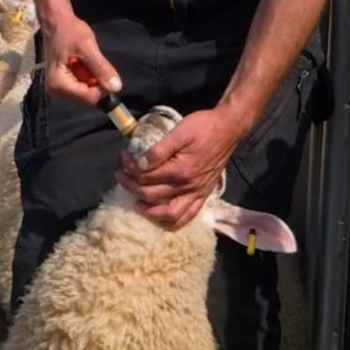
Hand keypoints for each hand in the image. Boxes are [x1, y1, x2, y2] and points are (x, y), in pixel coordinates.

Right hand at [41, 14, 121, 105]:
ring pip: (86, 94)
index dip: (102, 86)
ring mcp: (57, 89)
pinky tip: (81, 64)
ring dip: (91, 79)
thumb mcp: (87, 47)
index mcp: (58, 84)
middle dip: (95, 82)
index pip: (89, 97)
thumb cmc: (69, 31)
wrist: (55, 21)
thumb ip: (101, 68)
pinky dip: (86, 77)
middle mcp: (55, 91)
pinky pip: (81, 88)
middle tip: (90, 62)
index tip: (103, 68)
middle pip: (87, 98)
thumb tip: (116, 87)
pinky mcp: (61, 85)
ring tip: (84, 61)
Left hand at [116, 107, 248, 229]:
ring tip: (136, 203)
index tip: (124, 158)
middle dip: (132, 187)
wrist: (228, 129)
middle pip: (152, 195)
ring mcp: (196, 193)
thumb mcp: (179, 132)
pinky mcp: (203, 195)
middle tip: (121, 176)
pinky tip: (161, 218)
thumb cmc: (203, 127)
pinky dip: (172, 222)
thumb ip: (158, 151)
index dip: (131, 168)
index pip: (146, 176)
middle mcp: (187, 187)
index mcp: (179, 170)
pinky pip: (187, 216)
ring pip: (168, 214)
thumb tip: (140, 164)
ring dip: (149, 211)